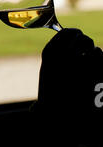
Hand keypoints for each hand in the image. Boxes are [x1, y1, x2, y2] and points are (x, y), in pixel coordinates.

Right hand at [36, 28, 102, 145]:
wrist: (58, 114)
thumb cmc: (54, 93)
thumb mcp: (48, 69)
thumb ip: (57, 52)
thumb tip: (72, 36)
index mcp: (50, 52)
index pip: (66, 32)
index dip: (74, 33)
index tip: (78, 36)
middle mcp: (63, 54)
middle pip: (81, 37)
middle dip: (85, 42)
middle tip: (86, 49)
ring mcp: (79, 62)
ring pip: (93, 47)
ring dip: (94, 53)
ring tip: (89, 65)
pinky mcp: (93, 71)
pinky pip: (100, 57)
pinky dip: (100, 61)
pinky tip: (95, 71)